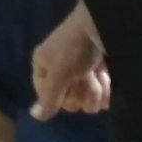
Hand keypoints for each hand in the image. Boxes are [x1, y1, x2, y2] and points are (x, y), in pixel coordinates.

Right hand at [31, 4, 106, 120]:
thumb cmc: (75, 47)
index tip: (65, 82)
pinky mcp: (99, 77)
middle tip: (83, 73)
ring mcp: (81, 75)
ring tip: (97, 71)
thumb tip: (34, 116)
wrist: (102, 26)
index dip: (59, 95)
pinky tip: (106, 74)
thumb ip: (48, 96)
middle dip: (81, 91)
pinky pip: (102, 98)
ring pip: (88, 103)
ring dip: (96, 89)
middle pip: (70, 102)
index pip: (47, 97)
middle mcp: (60, 73)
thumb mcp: (60, 72)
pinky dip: (107, 88)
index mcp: (43, 67)